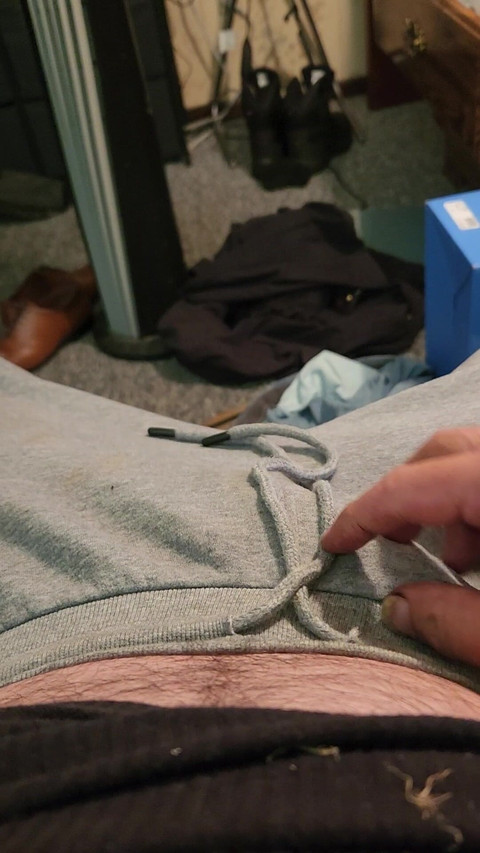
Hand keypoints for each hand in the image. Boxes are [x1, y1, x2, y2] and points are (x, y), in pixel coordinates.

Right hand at [321, 428, 479, 665]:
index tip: (332, 544)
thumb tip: (398, 608)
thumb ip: (454, 623)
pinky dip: (479, 504)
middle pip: (446, 449)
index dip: (363, 515)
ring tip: (455, 561)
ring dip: (452, 501)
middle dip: (409, 493)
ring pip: (475, 459)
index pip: (413, 485)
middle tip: (395, 543)